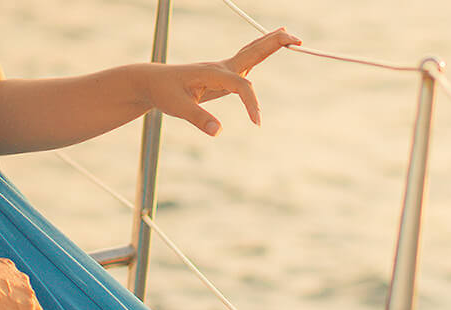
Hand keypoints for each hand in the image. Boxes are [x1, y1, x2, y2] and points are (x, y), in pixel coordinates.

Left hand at [144, 30, 301, 135]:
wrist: (153, 82)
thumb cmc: (164, 92)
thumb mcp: (178, 107)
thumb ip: (198, 118)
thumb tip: (218, 131)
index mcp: (212, 73)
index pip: (241, 85)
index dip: (251, 103)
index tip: (257, 123)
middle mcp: (221, 67)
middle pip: (253, 51)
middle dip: (275, 44)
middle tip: (297, 40)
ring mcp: (224, 69)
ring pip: (252, 52)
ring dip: (271, 43)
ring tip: (290, 37)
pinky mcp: (224, 75)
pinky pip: (247, 62)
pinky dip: (261, 52)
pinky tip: (268, 49)